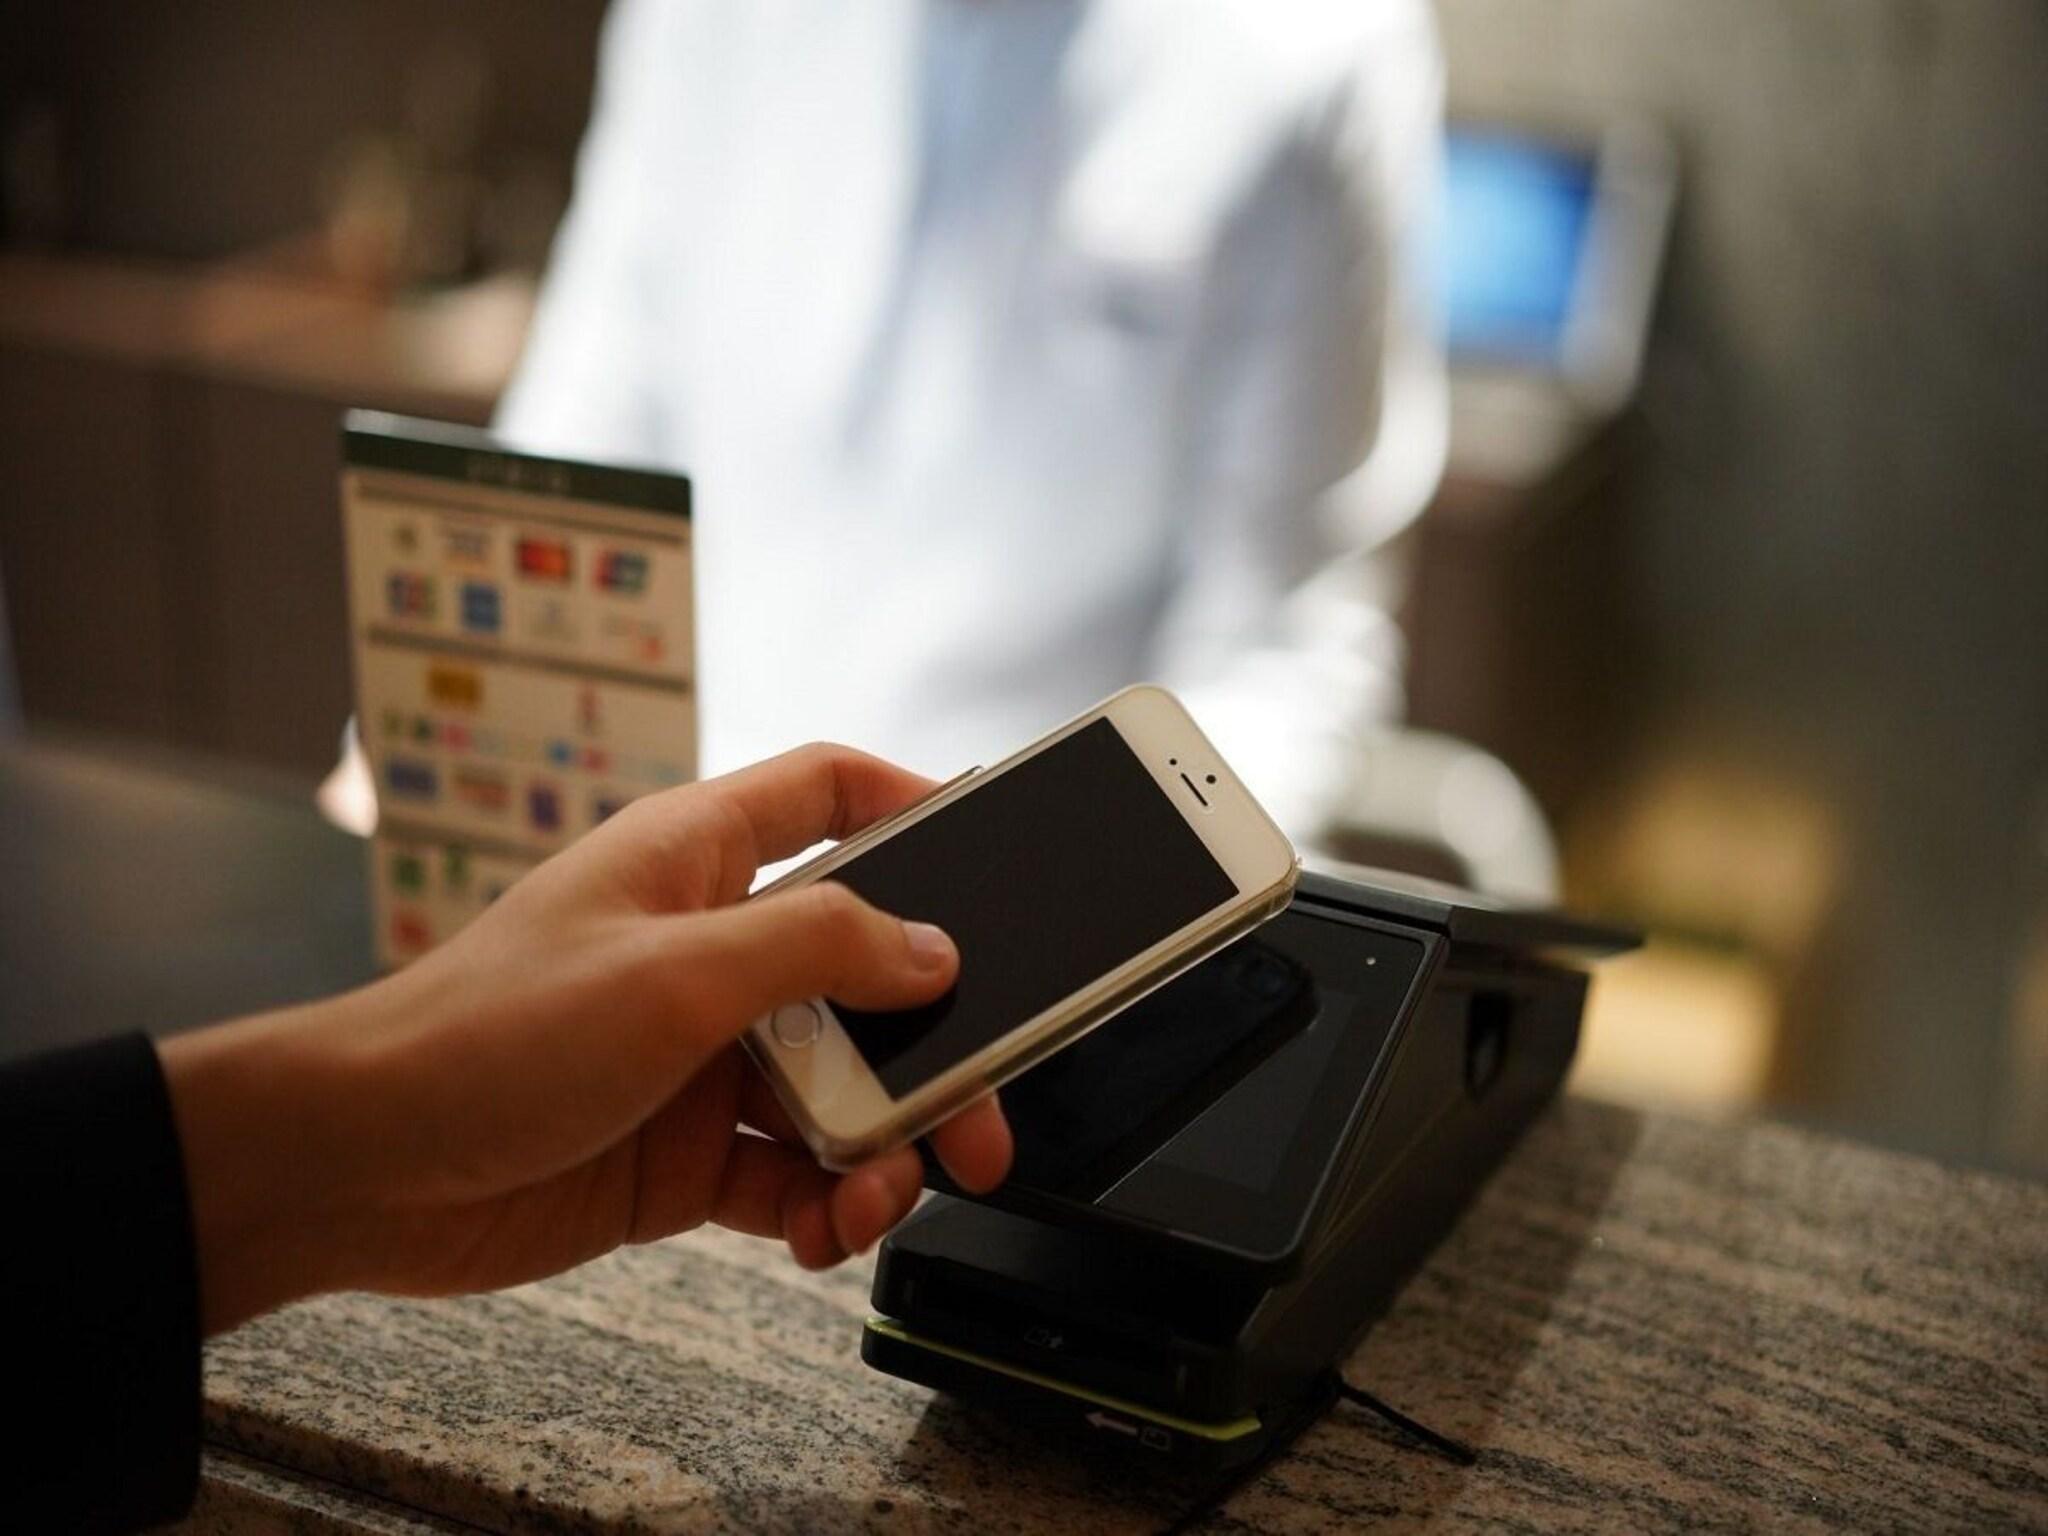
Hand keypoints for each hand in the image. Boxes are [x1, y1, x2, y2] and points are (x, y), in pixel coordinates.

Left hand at [160, 745, 1011, 1334]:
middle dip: (937, 1042)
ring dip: (886, 1144)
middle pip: (869, 968)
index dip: (914, 803)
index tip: (996, 848)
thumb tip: (933, 950)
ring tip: (883, 1195)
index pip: (828, 793)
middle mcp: (712, 947)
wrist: (361, 1169)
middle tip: (985, 1108)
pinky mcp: (686, 1147)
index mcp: (699, 859)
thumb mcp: (674, 973)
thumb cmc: (484, 1035)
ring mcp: (703, 1052)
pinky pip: (792, 1173)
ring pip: (843, 1085)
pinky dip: (824, 1205)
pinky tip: (821, 1231)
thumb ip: (817, 948)